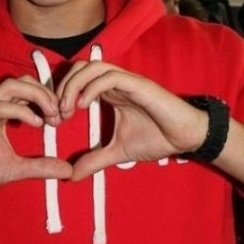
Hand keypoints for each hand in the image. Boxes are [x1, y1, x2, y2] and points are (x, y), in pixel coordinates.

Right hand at [0, 76, 71, 204]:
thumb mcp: (15, 169)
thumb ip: (40, 166)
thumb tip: (68, 171)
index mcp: (0, 110)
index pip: (28, 88)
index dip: (49, 97)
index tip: (63, 117)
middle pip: (23, 80)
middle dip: (47, 93)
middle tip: (61, 114)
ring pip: (11, 86)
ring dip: (37, 96)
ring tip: (52, 115)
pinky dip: (20, 111)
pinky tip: (36, 124)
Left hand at [56, 61, 207, 180]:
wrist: (186, 138)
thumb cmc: (158, 138)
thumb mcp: (118, 152)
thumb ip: (95, 160)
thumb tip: (71, 176)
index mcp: (110, 93)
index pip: (78, 78)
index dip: (62, 93)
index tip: (56, 118)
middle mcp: (116, 83)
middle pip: (80, 67)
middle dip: (63, 86)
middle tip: (58, 112)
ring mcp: (127, 82)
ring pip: (93, 66)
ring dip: (74, 84)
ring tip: (67, 108)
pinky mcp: (138, 85)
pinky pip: (110, 76)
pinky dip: (92, 87)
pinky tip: (83, 106)